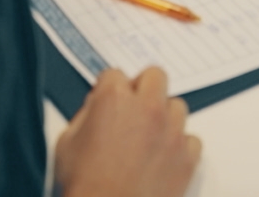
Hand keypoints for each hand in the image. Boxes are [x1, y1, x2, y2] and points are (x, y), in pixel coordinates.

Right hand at [55, 67, 199, 196]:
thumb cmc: (86, 187)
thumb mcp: (66, 143)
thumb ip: (85, 116)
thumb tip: (94, 110)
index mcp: (114, 99)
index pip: (114, 74)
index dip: (108, 88)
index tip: (107, 99)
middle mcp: (147, 108)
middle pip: (155, 76)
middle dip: (143, 88)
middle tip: (134, 106)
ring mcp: (171, 132)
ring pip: (177, 106)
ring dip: (164, 116)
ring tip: (150, 135)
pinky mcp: (187, 157)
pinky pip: (192, 139)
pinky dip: (180, 145)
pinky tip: (164, 156)